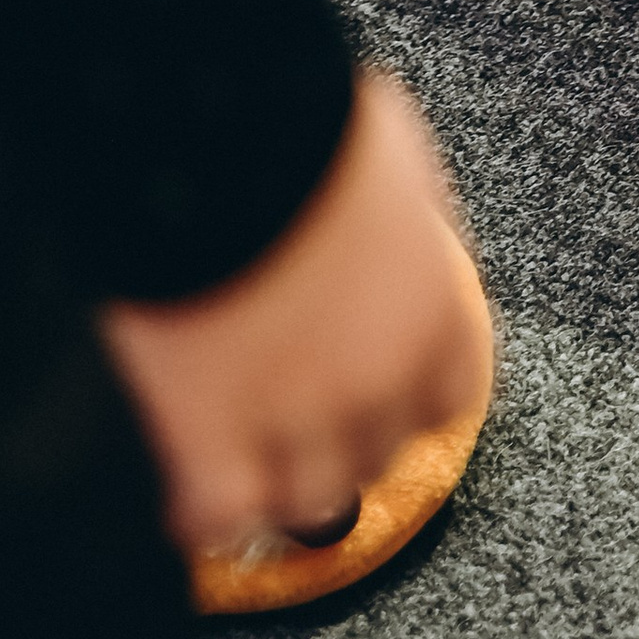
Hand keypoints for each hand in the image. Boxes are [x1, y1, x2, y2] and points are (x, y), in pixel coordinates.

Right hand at [98, 65, 491, 552]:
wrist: (210, 134)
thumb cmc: (296, 119)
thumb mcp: (385, 152)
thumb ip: (402, 212)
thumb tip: (397, 219)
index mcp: (431, 307)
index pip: (448, 395)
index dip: (402, 398)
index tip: (373, 397)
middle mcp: (379, 374)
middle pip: (379, 454)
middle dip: (339, 440)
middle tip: (294, 420)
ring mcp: (297, 415)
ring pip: (309, 501)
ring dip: (277, 485)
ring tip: (243, 464)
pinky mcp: (212, 440)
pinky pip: (221, 518)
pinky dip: (205, 517)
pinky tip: (190, 499)